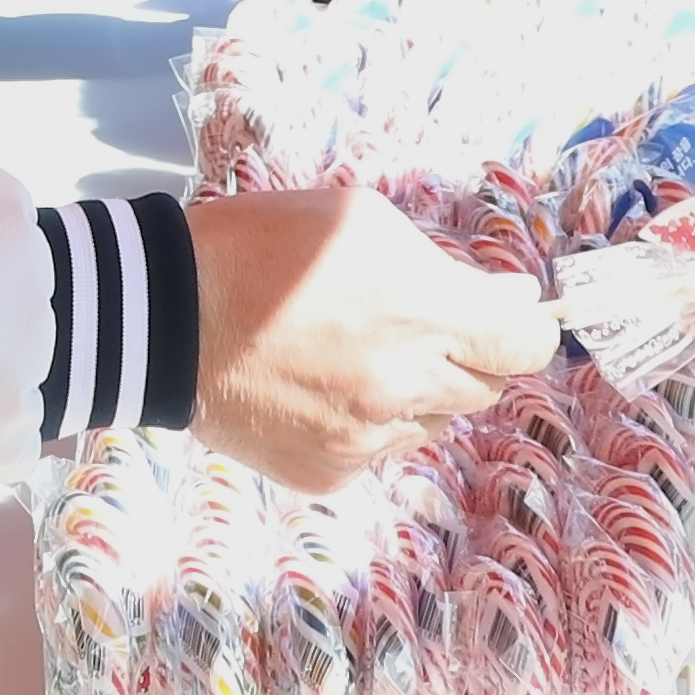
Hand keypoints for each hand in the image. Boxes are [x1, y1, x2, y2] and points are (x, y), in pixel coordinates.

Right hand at [186, 184, 556, 487]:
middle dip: (466, 355)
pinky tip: (318, 386)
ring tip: (351, 351)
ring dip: (414, 391)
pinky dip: (364, 424)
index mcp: (423, 314)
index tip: (511, 318)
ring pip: (431, 423)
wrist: (165, 317)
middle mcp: (405, 386)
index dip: (529, 330)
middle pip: (484, 387)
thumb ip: (442, 265)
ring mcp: (366, 440)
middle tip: (416, 322)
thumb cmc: (262, 247)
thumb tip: (504, 298)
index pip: (527, 346)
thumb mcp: (361, 220)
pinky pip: (376, 451)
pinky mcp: (328, 475)